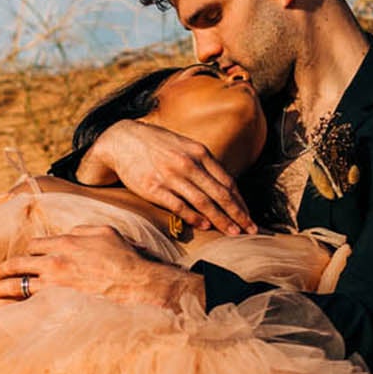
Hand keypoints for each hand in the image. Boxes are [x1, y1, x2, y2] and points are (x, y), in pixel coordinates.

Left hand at [0, 226, 204, 310]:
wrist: (136, 285)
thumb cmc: (125, 259)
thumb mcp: (106, 232)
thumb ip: (84, 229)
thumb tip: (70, 232)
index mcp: (65, 242)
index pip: (35, 245)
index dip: (28, 252)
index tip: (24, 259)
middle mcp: (55, 261)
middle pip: (18, 264)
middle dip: (2, 270)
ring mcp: (55, 284)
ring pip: (18, 285)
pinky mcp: (58, 303)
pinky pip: (29, 305)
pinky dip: (14, 306)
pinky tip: (5, 309)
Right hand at [77, 118, 253, 235]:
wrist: (122, 140)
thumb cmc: (157, 145)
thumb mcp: (185, 146)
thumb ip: (203, 163)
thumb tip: (224, 186)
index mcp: (199, 152)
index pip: (227, 181)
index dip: (241, 201)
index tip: (250, 216)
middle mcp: (188, 163)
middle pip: (220, 194)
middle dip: (238, 214)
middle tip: (250, 231)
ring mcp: (171, 176)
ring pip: (203, 202)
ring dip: (221, 220)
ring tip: (233, 233)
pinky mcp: (154, 188)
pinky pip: (179, 206)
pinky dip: (194, 217)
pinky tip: (206, 226)